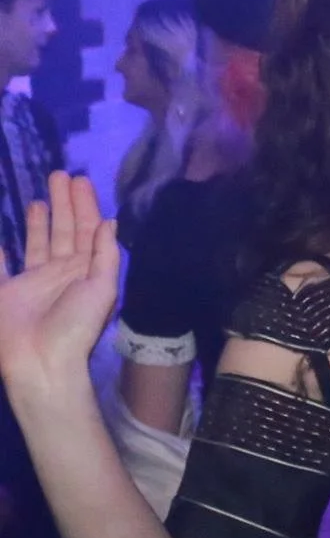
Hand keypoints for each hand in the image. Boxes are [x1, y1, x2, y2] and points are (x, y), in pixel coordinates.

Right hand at [0, 173, 119, 394]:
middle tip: (59, 174)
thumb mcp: (102, 287)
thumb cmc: (76, 326)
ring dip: (39, 221)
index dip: (85, 205)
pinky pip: (0, 266)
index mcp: (85, 271)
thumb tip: (111, 221)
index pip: (87, 230)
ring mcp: (33, 282)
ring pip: (37, 242)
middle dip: (63, 204)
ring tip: (39, 198)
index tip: (80, 180)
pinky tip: (0, 236)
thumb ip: (105, 254)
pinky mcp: (7, 292)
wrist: (42, 363)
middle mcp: (61, 273)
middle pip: (64, 231)